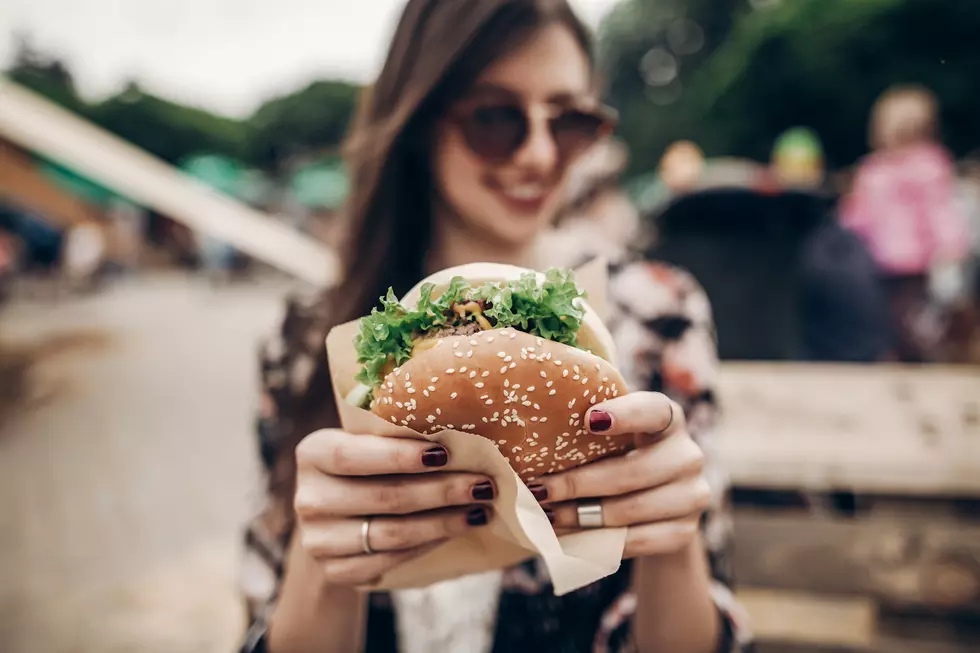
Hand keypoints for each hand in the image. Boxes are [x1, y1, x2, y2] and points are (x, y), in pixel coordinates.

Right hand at [293, 430, 494, 585]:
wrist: (334, 518)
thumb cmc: (364, 468)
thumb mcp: (366, 443)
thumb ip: (395, 438)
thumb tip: (461, 434)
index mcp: (313, 453)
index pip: (355, 455)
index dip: (400, 455)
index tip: (446, 452)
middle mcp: (308, 498)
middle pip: (384, 497)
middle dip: (440, 491)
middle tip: (483, 484)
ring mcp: (318, 540)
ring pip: (392, 533)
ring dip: (443, 522)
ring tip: (479, 509)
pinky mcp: (335, 570)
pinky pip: (391, 559)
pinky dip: (429, 544)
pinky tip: (455, 530)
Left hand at [529, 392, 709, 557]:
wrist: (659, 499)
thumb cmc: (621, 453)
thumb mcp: (613, 434)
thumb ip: (590, 425)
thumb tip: (533, 428)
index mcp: (669, 417)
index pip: (653, 411)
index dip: (625, 414)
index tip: (589, 420)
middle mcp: (688, 454)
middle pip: (632, 472)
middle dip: (579, 484)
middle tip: (539, 490)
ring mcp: (692, 495)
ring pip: (631, 510)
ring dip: (582, 516)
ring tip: (547, 515)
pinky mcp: (685, 532)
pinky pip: (637, 540)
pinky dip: (599, 540)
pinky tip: (569, 536)